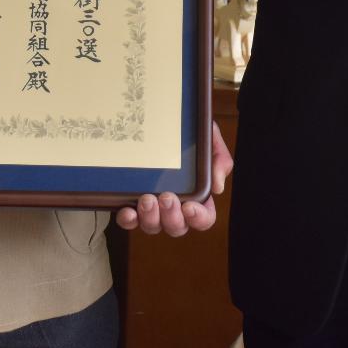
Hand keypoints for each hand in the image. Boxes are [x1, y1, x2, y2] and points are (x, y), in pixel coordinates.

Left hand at [116, 121, 231, 235]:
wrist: (160, 119)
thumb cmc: (188, 135)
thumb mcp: (209, 139)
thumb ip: (219, 159)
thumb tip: (217, 188)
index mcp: (198, 196)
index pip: (204, 218)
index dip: (198, 218)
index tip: (189, 207)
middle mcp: (176, 207)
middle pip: (177, 227)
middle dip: (172, 217)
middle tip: (166, 197)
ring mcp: (154, 208)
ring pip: (153, 227)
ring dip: (150, 218)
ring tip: (146, 199)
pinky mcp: (133, 203)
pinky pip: (130, 221)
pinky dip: (129, 220)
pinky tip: (127, 211)